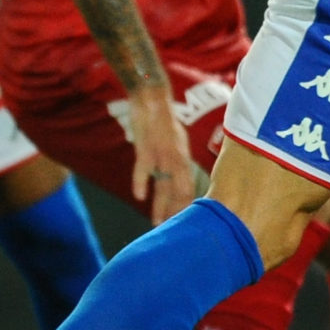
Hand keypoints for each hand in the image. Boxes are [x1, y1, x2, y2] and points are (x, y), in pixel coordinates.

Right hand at [123, 89, 198, 223]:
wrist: (151, 97)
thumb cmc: (160, 120)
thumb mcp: (172, 141)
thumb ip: (174, 159)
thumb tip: (172, 178)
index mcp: (183, 156)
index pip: (189, 185)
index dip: (187, 205)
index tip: (186, 223)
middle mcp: (177, 156)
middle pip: (180, 189)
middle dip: (176, 212)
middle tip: (172, 232)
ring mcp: (162, 152)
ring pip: (165, 183)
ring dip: (161, 205)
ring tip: (157, 223)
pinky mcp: (146, 146)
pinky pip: (144, 167)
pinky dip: (141, 181)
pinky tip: (140, 196)